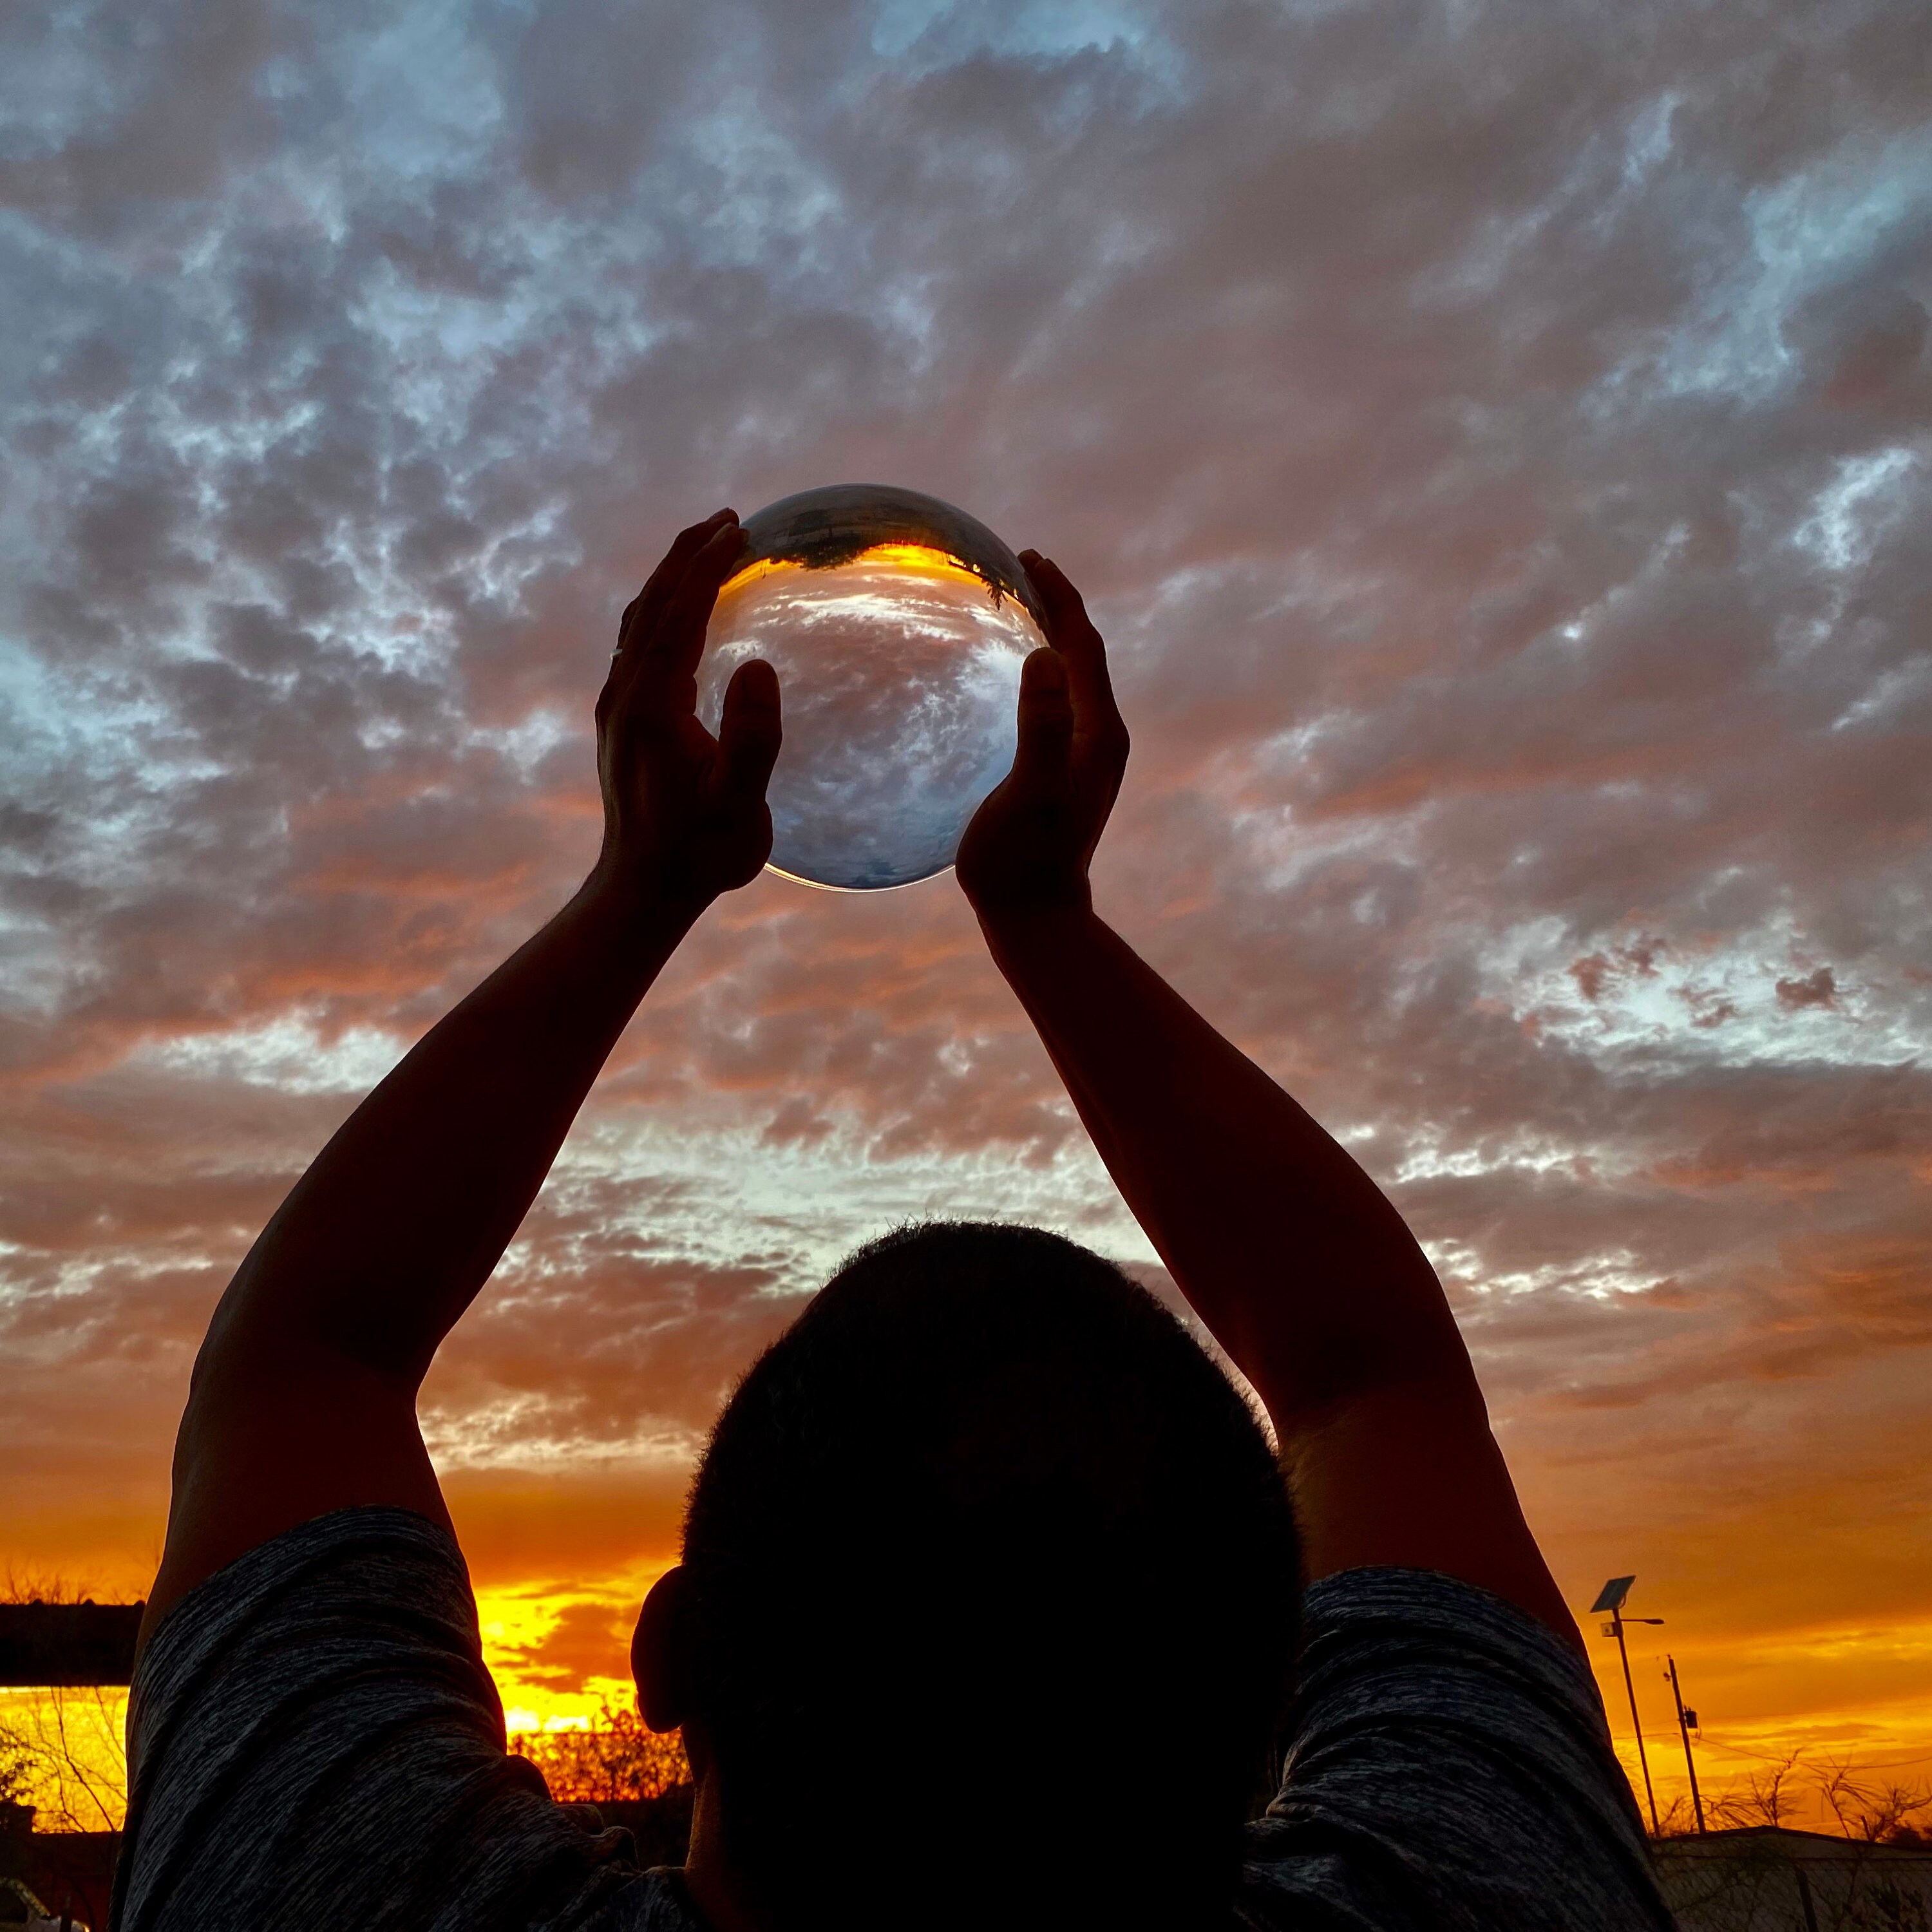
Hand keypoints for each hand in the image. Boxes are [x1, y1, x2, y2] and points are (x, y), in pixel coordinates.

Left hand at [593, 510, 781, 915]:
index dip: (707, 566)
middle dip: (686, 557)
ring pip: (638, 624)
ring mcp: (617, 709)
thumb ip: (753, 737)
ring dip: (670, 581)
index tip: (737, 528)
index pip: (679, 614)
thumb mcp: (740, 803)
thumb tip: (757, 665)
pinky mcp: (620, 724)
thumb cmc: (701, 852)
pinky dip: (663, 614)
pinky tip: (684, 621)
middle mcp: (625, 696)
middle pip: (651, 605)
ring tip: (705, 554)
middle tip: (725, 521)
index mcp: (653, 704)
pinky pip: (638, 648)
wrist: (643, 890)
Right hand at [956, 553, 1127, 922]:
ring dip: (1052, 635)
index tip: (1030, 557)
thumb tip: (1044, 657)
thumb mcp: (1029, 792)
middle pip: (1084, 654)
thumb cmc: (1023, 860)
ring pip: (1073, 676)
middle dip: (1059, 605)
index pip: (1084, 645)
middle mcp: (1102, 738)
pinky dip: (1040, 670)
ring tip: (1021, 603)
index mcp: (1098, 732)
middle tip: (1024, 565)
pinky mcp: (1066, 772)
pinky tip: (1013, 673)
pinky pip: (1058, 701)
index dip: (1060, 598)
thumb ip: (1041, 728)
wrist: (1036, 917)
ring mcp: (1086, 757)